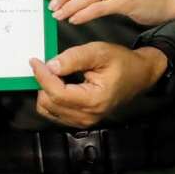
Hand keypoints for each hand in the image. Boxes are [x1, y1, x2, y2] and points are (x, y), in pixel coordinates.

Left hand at [30, 43, 167, 128]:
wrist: (139, 75)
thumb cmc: (122, 63)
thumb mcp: (99, 52)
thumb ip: (74, 58)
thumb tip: (50, 65)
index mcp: (93, 100)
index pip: (56, 93)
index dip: (42, 76)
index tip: (35, 61)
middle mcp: (87, 116)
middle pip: (49, 103)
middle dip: (43, 82)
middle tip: (46, 64)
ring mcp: (84, 121)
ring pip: (49, 110)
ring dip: (45, 91)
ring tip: (54, 74)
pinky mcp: (80, 120)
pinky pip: (55, 113)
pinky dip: (51, 98)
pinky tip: (59, 84)